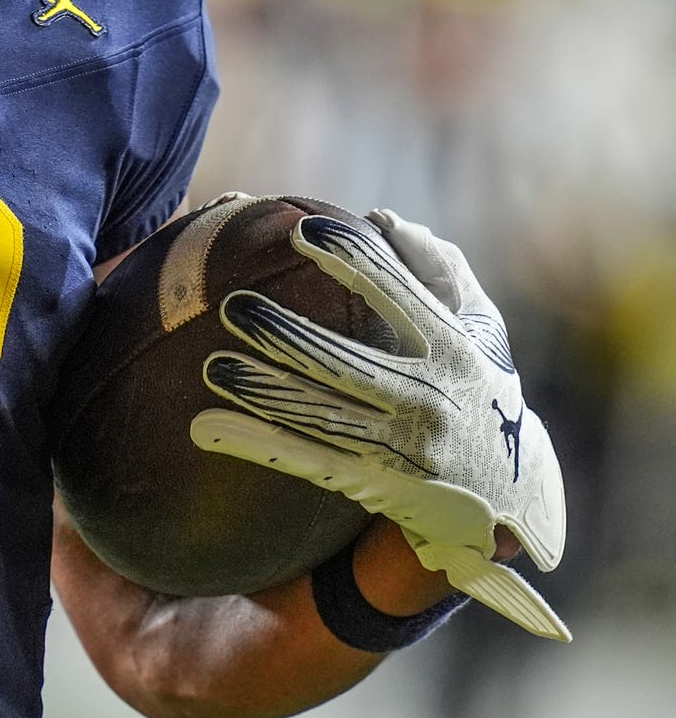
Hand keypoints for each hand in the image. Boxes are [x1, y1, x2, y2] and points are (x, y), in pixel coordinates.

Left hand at [189, 210, 570, 640]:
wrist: (513, 498)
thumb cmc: (481, 391)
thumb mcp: (482, 334)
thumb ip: (441, 271)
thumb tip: (382, 220)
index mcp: (454, 350)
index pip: (401, 295)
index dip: (354, 260)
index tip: (303, 231)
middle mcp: (429, 397)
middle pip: (348, 362)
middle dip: (287, 336)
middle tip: (233, 306)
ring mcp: (403, 446)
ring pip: (320, 414)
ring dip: (262, 391)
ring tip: (212, 365)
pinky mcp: (378, 485)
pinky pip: (306, 461)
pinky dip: (256, 444)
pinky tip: (204, 428)